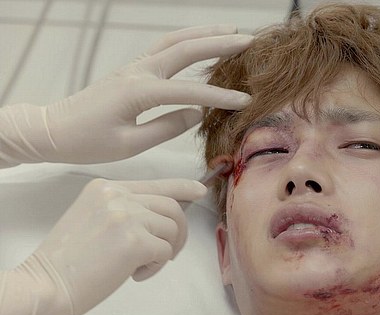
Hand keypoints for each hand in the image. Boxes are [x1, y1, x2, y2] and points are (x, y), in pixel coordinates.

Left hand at [0, 24, 252, 164]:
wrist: (54, 130)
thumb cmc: (88, 142)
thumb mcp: (129, 144)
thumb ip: (167, 128)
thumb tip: (197, 114)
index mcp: (138, 92)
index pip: (188, 92)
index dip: (219, 97)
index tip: (245, 101)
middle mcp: (138, 72)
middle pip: (185, 50)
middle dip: (219, 45)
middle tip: (249, 42)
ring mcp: (134, 67)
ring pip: (175, 42)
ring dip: (205, 34)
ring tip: (232, 31)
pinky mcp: (133, 70)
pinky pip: (165, 47)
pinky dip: (188, 40)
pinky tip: (202, 41)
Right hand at [22, 178, 205, 314]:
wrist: (46, 283)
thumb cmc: (69, 260)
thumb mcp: (94, 219)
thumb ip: (126, 211)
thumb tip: (164, 216)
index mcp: (107, 188)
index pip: (156, 184)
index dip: (183, 188)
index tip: (200, 190)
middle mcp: (117, 196)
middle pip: (172, 207)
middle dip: (178, 232)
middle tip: (166, 254)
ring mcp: (126, 217)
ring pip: (173, 228)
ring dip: (166, 251)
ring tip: (142, 265)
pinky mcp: (135, 242)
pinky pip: (165, 252)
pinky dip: (156, 267)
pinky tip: (134, 274)